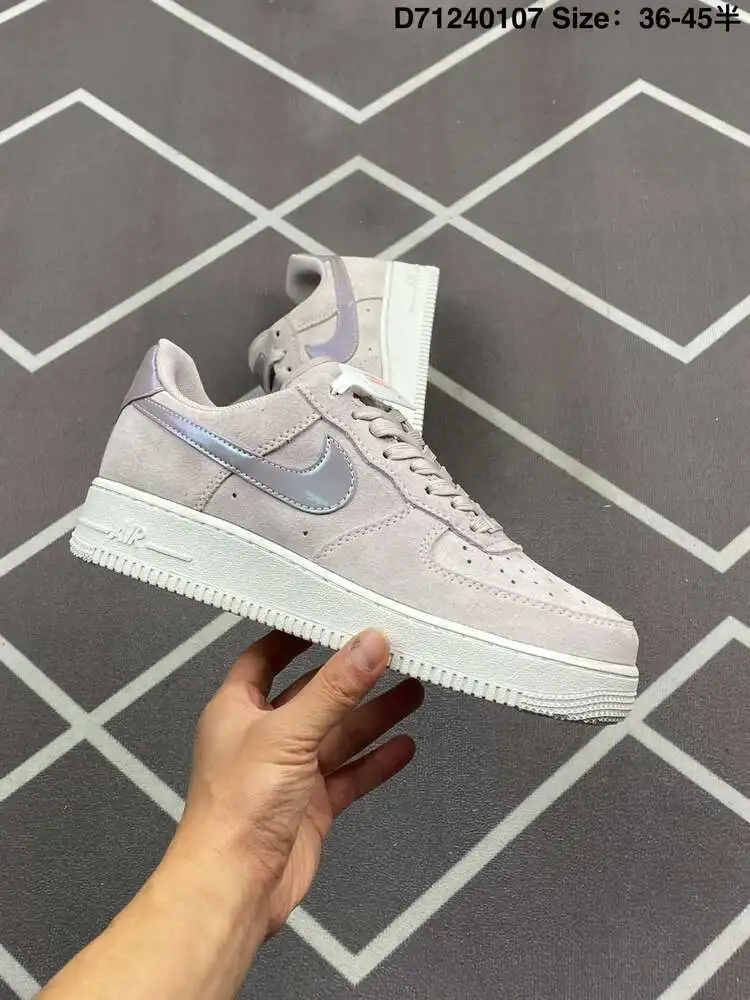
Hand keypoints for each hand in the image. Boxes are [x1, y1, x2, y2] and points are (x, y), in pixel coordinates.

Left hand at [175, 629, 423, 934]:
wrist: (235, 888)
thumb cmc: (243, 802)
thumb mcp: (289, 733)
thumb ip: (335, 688)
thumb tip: (373, 641)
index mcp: (238, 708)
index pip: (266, 657)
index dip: (295, 635)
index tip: (334, 615)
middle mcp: (263, 735)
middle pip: (314, 694)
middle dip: (352, 676)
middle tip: (395, 652)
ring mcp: (290, 772)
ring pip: (338, 734)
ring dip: (373, 714)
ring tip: (415, 689)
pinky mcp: (313, 806)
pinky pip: (349, 774)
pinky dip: (376, 761)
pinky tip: (405, 746)